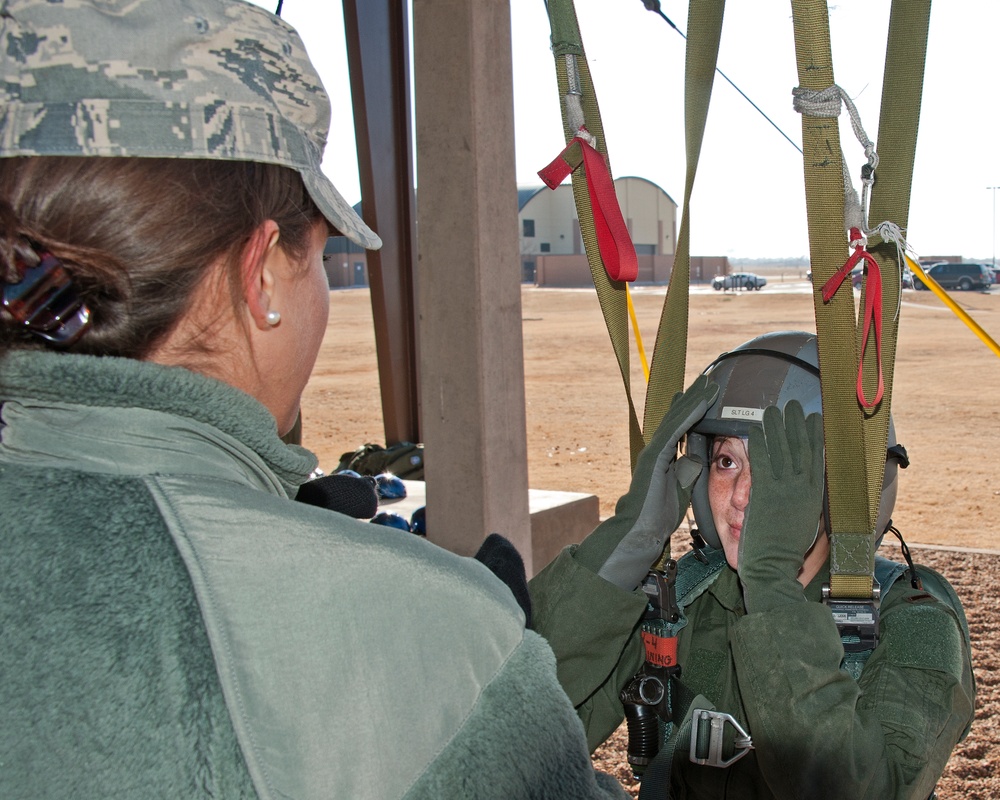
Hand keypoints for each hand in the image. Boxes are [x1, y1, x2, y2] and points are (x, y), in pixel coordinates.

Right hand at [575, 375, 718, 590]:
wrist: (640, 530)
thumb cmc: (657, 515)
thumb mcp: (680, 489)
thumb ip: (687, 472)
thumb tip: (696, 458)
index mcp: (664, 458)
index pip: (681, 429)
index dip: (693, 412)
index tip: (707, 397)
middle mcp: (657, 450)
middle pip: (678, 419)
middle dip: (693, 400)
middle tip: (709, 382)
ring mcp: (654, 451)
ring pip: (676, 420)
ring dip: (693, 402)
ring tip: (709, 386)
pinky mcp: (655, 457)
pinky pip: (675, 431)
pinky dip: (688, 416)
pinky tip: (700, 404)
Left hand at [738, 401, 824, 612]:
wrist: (772, 569)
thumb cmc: (784, 552)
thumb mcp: (803, 525)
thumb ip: (804, 504)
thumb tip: (806, 491)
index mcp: (813, 498)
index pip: (817, 459)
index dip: (814, 436)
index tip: (814, 418)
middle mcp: (802, 490)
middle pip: (801, 448)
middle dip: (796, 424)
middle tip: (793, 404)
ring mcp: (784, 491)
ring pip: (782, 450)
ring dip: (777, 427)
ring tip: (773, 409)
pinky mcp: (764, 494)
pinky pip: (762, 462)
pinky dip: (760, 444)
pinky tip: (756, 429)